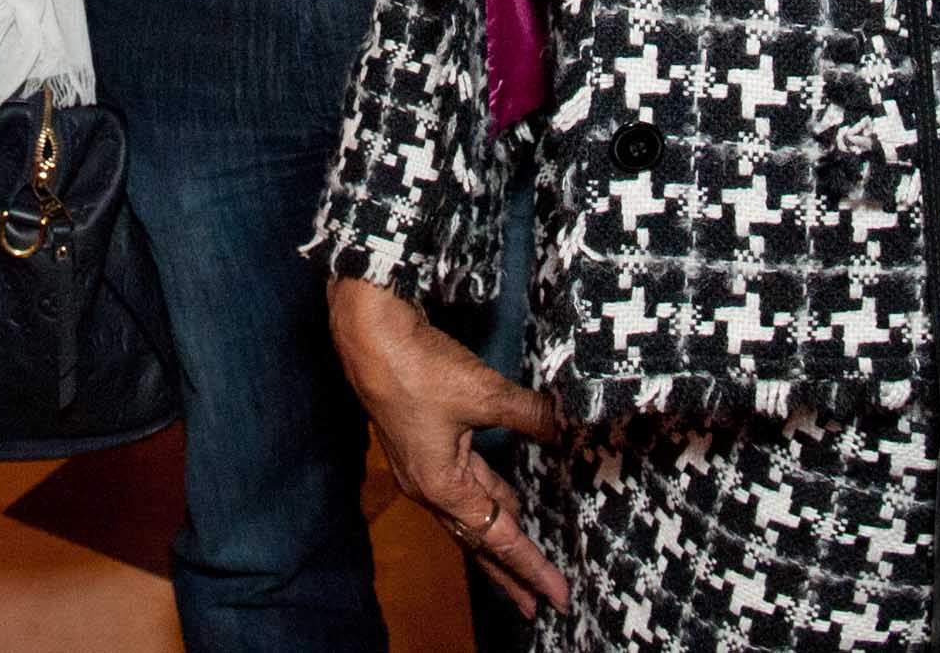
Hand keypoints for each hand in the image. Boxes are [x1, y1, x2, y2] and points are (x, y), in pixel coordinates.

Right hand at [327, 274, 568, 617]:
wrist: (368, 335)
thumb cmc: (418, 368)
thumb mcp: (484, 393)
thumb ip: (533, 415)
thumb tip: (571, 424)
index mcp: (442, 487)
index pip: (498, 539)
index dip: (532, 568)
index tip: (557, 597)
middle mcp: (429, 488)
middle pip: (478, 541)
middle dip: (509, 573)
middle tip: (537, 603)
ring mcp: (422, 469)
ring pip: (469, 515)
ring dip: (497, 538)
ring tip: (523, 559)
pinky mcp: (422, 447)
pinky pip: (462, 490)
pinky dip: (486, 502)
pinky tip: (502, 500)